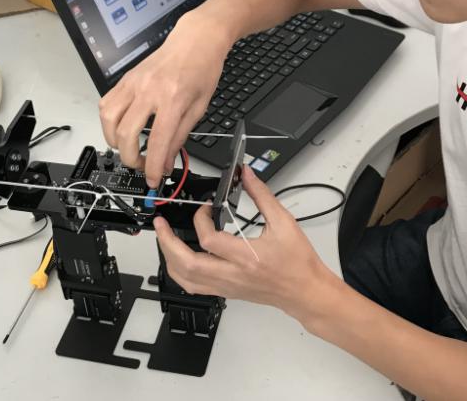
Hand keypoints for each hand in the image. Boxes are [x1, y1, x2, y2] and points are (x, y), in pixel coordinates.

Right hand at [99, 11, 231, 185]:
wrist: (195, 40)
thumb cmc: (202, 69)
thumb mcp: (199, 108)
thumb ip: (180, 137)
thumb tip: (166, 162)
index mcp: (174, 99)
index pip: (158, 141)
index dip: (153, 167)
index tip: (153, 180)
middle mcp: (149, 90)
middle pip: (126, 133)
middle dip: (131, 158)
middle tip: (142, 165)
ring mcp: (134, 82)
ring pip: (108, 118)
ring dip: (114, 141)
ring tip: (128, 147)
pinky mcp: (125, 78)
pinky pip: (106, 103)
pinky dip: (109, 121)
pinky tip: (121, 127)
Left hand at [153, 165, 336, 320]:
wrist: (305, 291)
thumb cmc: (298, 261)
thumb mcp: (284, 222)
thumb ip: (262, 196)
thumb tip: (247, 175)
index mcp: (247, 257)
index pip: (210, 241)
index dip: (201, 220)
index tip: (205, 207)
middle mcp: (233, 275)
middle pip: (188, 265)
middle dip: (168, 243)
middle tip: (161, 225)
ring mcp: (227, 287)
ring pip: (187, 280)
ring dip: (170, 259)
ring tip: (164, 240)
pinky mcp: (226, 292)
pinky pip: (195, 288)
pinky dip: (180, 273)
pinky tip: (178, 260)